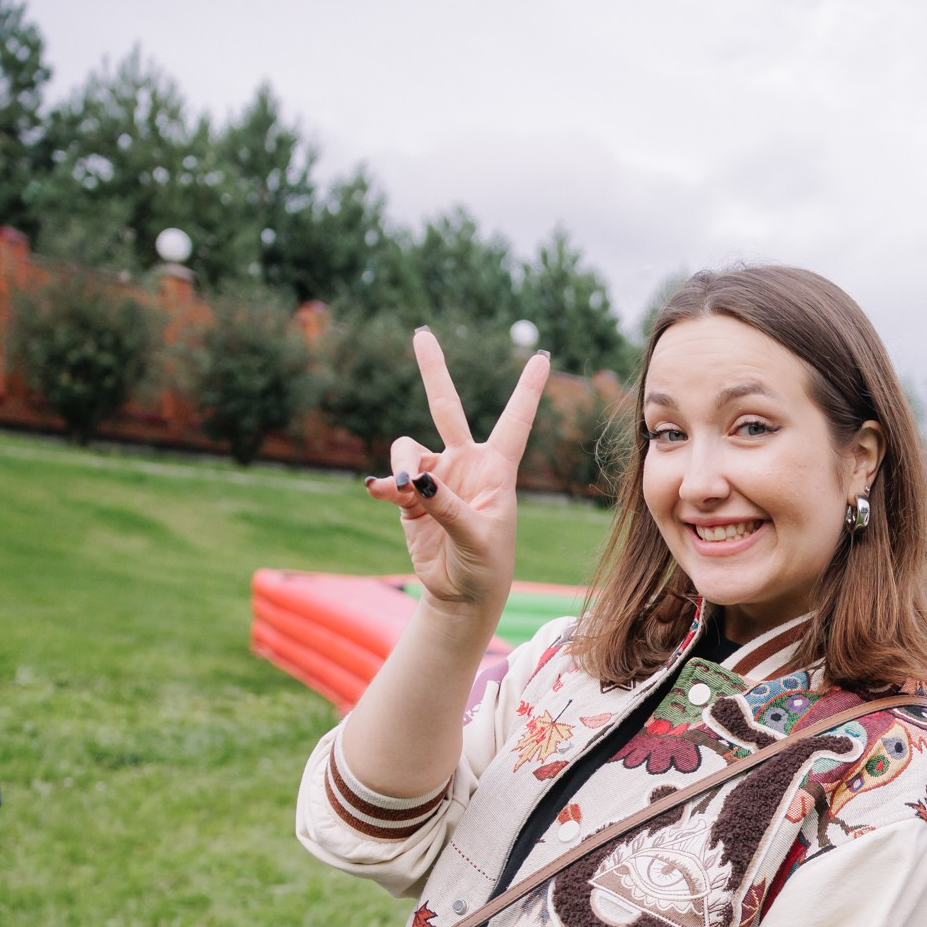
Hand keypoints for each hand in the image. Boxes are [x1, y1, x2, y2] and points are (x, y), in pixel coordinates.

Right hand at [366, 329, 551, 611]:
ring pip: (409, 449)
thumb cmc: (485, 566)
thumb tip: (419, 479)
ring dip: (404, 465)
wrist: (461, 594)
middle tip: (421, 332)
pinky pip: (393, 477)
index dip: (528, 388)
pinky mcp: (410, 497)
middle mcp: (466, 464)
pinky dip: (387, 484)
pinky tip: (384, 493)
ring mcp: (436, 478)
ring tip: (407, 491)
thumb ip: (448, 506)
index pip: (515, 421)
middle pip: (446, 407)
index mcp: (497, 468)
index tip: (543, 356)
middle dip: (433, 370)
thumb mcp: (478, 537)